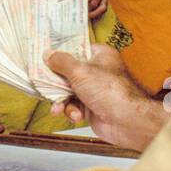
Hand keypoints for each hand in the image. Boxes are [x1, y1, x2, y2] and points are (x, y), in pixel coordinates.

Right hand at [46, 44, 163, 151]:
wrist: (126, 122)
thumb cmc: (110, 91)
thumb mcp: (80, 71)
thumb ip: (61, 62)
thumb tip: (48, 54)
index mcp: (99, 55)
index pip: (75, 49)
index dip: (59, 54)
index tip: (44, 57)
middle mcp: (97, 71)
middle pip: (68, 72)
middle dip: (56, 83)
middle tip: (44, 85)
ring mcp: (94, 90)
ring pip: (68, 91)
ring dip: (63, 100)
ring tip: (59, 107)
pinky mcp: (92, 106)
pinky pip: (74, 105)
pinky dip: (71, 111)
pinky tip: (75, 115)